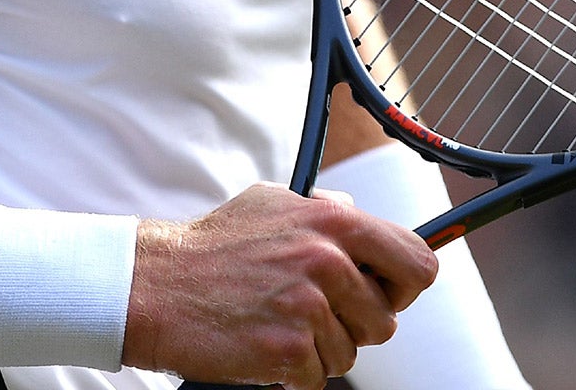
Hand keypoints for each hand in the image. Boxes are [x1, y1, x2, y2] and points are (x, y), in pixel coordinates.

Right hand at [122, 182, 437, 389]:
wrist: (158, 286)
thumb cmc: (213, 246)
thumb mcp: (274, 202)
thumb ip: (325, 208)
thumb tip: (361, 215)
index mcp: (333, 222)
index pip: (417, 262)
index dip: (404, 284)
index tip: (385, 291)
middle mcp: (327, 262)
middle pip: (386, 320)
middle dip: (357, 324)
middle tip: (317, 313)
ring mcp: (308, 308)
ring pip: (351, 353)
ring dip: (321, 348)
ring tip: (280, 323)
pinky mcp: (287, 351)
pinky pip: (318, 376)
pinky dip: (293, 370)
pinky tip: (265, 343)